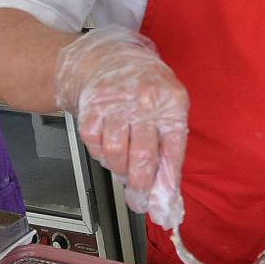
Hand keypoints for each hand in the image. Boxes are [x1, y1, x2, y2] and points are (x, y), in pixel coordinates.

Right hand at [55, 28, 187, 228]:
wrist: (110, 58)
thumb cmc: (146, 88)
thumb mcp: (169, 109)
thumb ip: (170, 148)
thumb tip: (165, 193)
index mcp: (172, 103)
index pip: (172, 152)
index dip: (166, 184)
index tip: (162, 205)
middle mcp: (145, 101)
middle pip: (142, 158)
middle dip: (140, 185)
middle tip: (139, 197)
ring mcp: (116, 103)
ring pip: (115, 154)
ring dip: (118, 168)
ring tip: (123, 164)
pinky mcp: (92, 106)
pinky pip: (94, 143)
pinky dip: (100, 152)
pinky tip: (108, 145)